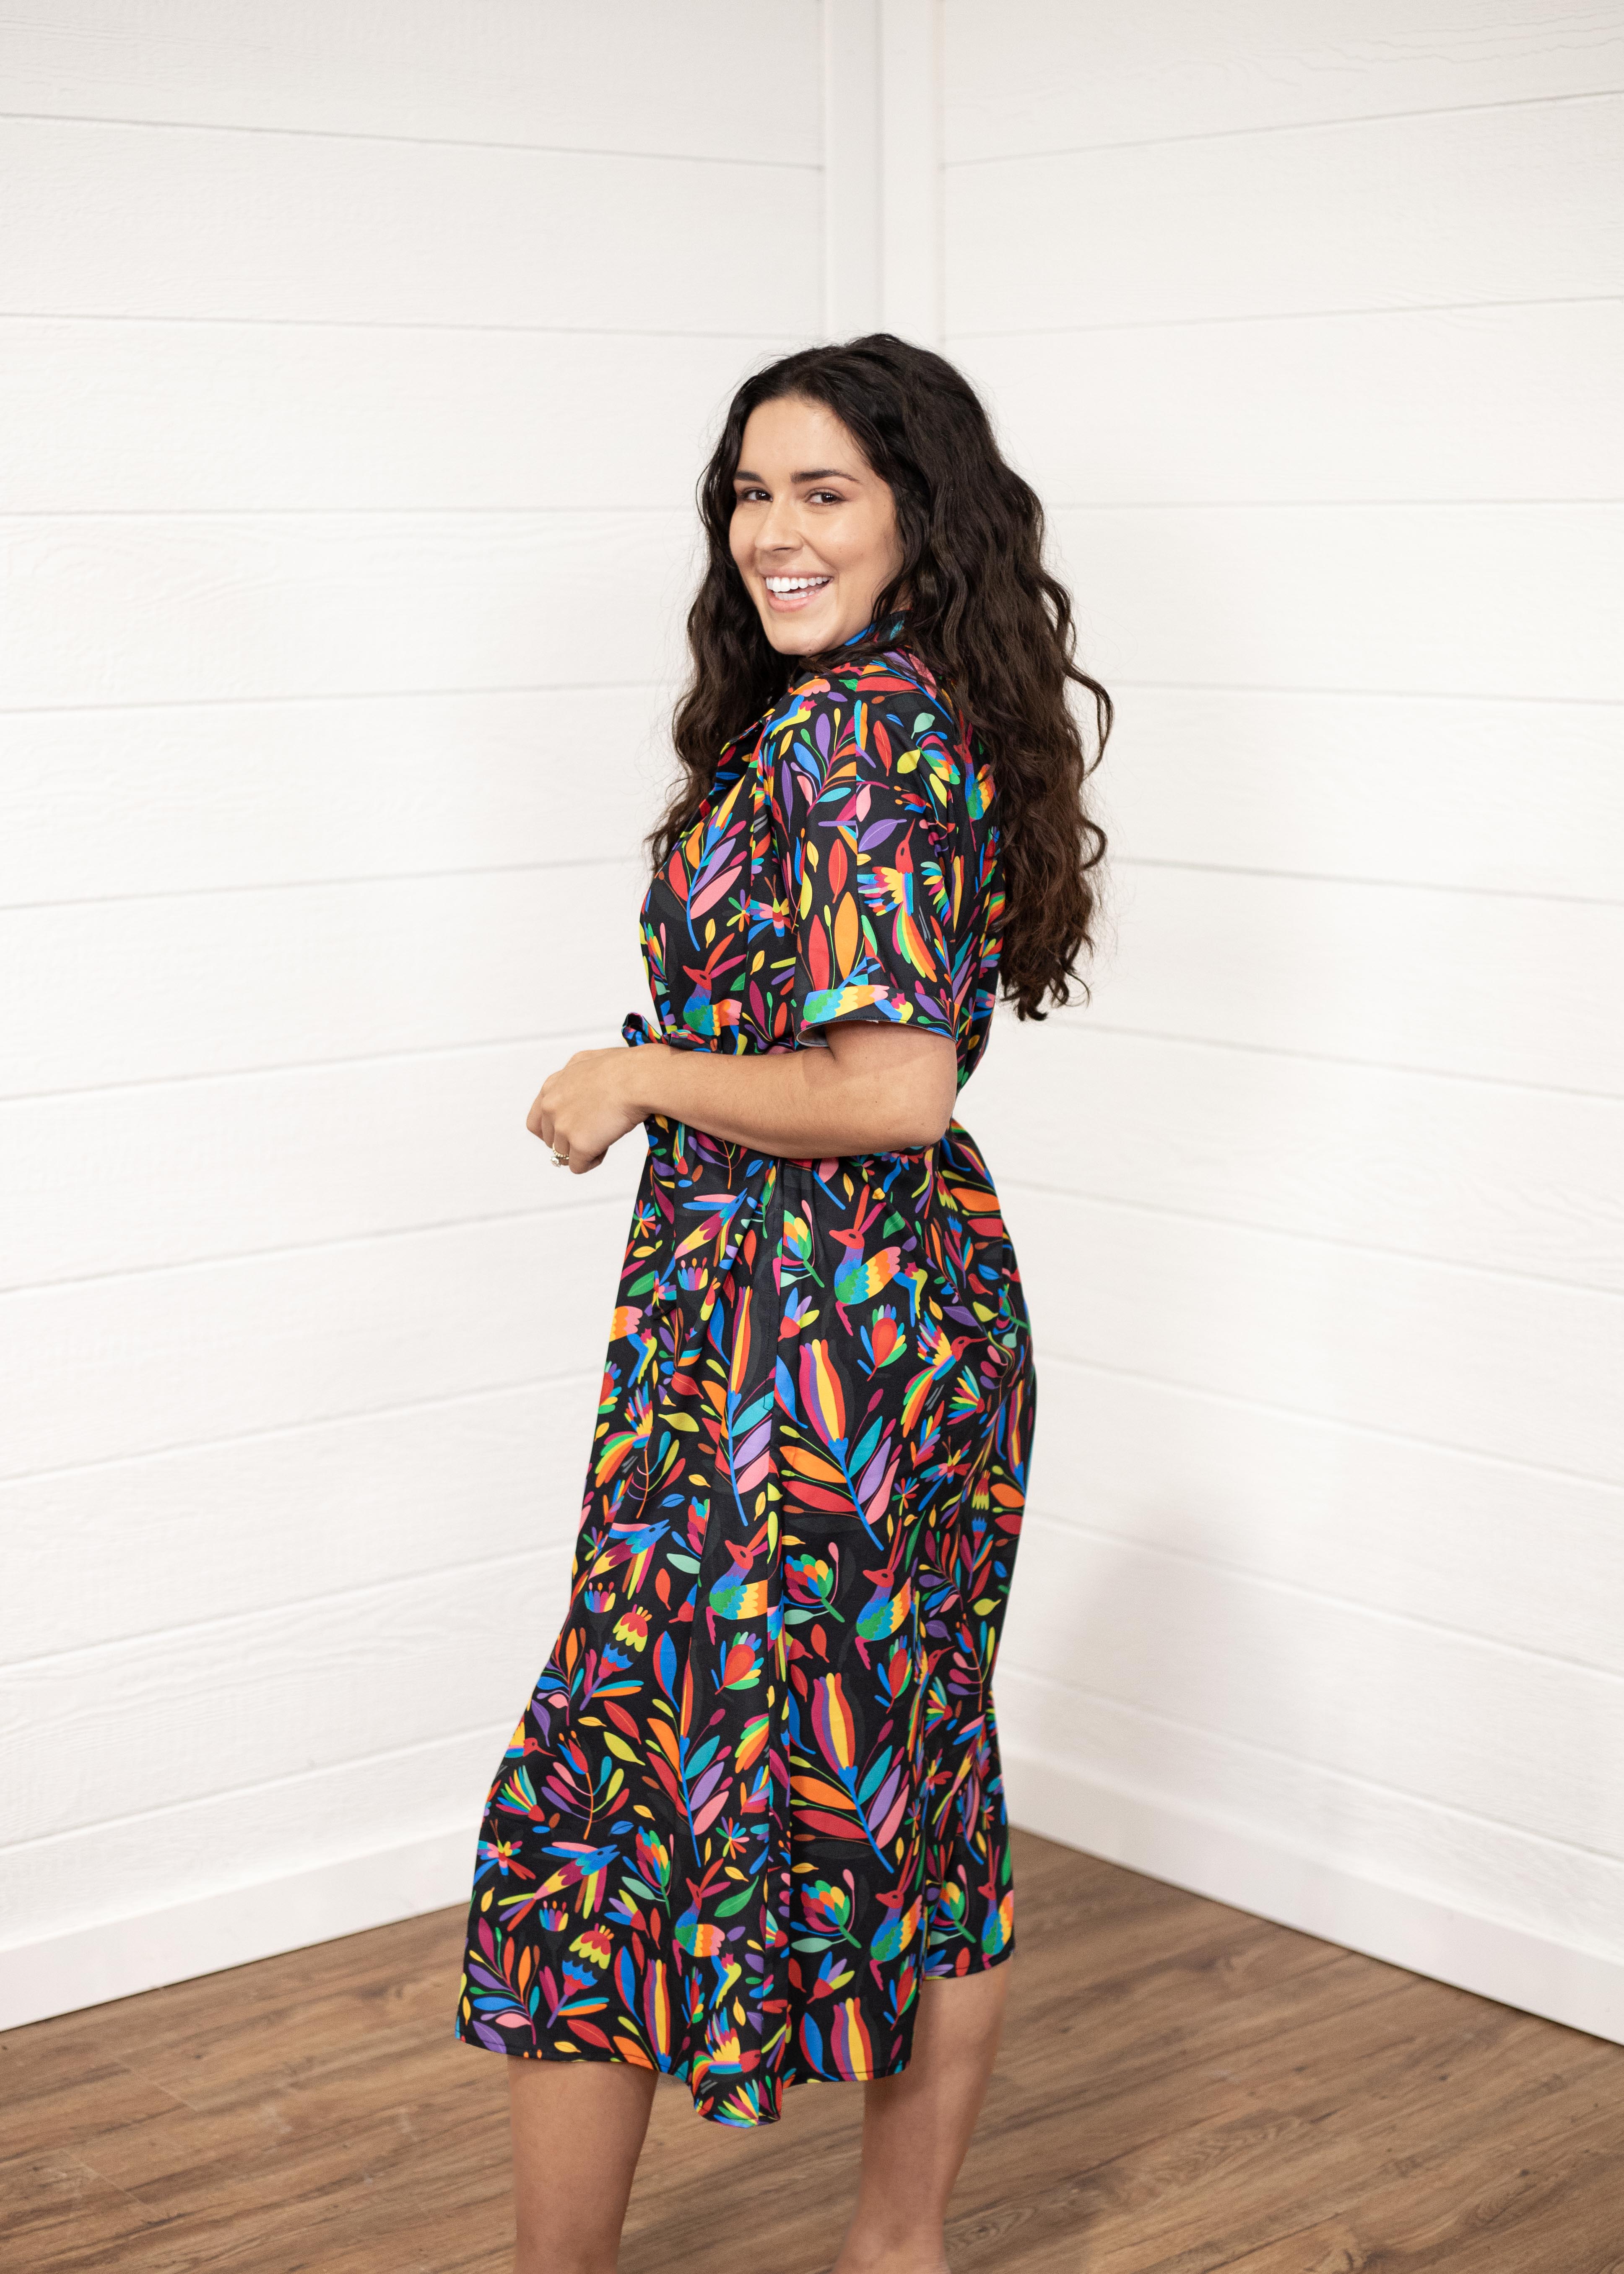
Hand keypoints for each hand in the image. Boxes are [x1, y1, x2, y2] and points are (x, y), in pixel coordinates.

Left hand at [526, 1046, 655, 1174]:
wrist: (638, 1078)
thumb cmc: (624, 1067)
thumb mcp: (586, 1062)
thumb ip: (572, 1077)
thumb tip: (575, 1088)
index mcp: (551, 1087)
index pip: (536, 1123)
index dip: (551, 1133)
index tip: (567, 1135)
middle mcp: (551, 1107)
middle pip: (550, 1141)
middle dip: (569, 1142)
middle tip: (594, 1134)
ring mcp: (563, 1127)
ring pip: (564, 1155)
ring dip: (583, 1151)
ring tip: (605, 1136)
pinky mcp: (579, 1144)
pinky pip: (578, 1166)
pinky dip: (592, 1161)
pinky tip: (606, 1147)